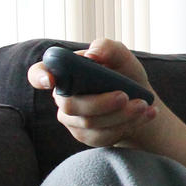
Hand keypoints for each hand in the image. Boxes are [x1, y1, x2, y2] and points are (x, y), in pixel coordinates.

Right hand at [28, 38, 162, 148]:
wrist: (140, 100)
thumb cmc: (123, 73)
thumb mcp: (121, 56)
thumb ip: (108, 48)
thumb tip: (93, 54)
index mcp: (65, 72)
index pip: (39, 73)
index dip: (40, 77)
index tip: (50, 79)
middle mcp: (63, 97)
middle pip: (70, 105)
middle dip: (100, 102)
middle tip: (125, 96)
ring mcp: (73, 120)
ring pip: (89, 124)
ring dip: (121, 115)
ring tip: (144, 104)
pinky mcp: (87, 136)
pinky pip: (103, 137)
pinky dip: (128, 125)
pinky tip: (146, 114)